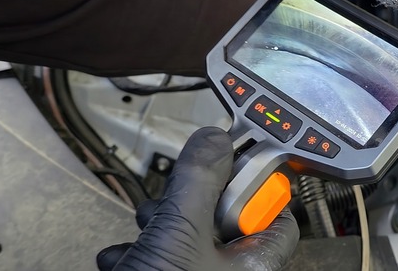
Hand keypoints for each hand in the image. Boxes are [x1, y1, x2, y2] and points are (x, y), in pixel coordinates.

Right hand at [97, 127, 298, 270]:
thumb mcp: (179, 235)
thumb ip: (199, 184)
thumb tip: (216, 140)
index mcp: (254, 269)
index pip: (276, 216)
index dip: (253, 187)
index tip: (226, 165)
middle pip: (222, 222)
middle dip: (189, 204)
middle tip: (172, 200)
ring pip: (186, 240)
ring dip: (157, 227)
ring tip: (142, 227)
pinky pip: (161, 263)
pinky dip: (139, 256)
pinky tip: (121, 260)